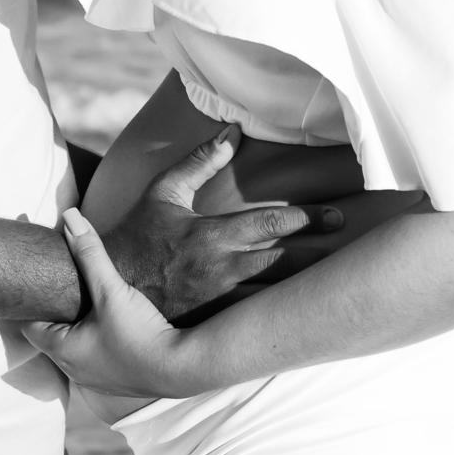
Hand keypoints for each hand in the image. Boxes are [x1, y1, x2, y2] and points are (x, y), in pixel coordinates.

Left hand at [26, 210, 194, 396]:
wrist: (181, 369)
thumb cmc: (139, 332)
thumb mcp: (111, 289)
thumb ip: (89, 253)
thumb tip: (70, 216)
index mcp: (61, 351)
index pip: (30, 325)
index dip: (37, 303)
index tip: (44, 284)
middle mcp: (73, 370)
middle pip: (54, 335)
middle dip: (61, 313)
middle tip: (69, 286)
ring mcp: (96, 380)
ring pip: (78, 348)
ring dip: (81, 329)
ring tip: (92, 302)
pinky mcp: (119, 382)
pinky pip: (99, 358)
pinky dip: (101, 341)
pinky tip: (117, 325)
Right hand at [101, 126, 342, 324]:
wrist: (105, 288)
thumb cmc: (137, 234)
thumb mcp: (163, 191)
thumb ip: (199, 162)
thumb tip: (231, 133)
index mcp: (211, 236)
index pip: (270, 224)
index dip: (306, 218)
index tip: (333, 216)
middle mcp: (220, 270)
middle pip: (284, 260)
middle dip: (320, 250)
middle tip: (348, 242)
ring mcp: (219, 300)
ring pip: (276, 293)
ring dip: (308, 284)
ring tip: (339, 277)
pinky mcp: (214, 321)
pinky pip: (256, 317)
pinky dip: (282, 311)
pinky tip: (304, 309)